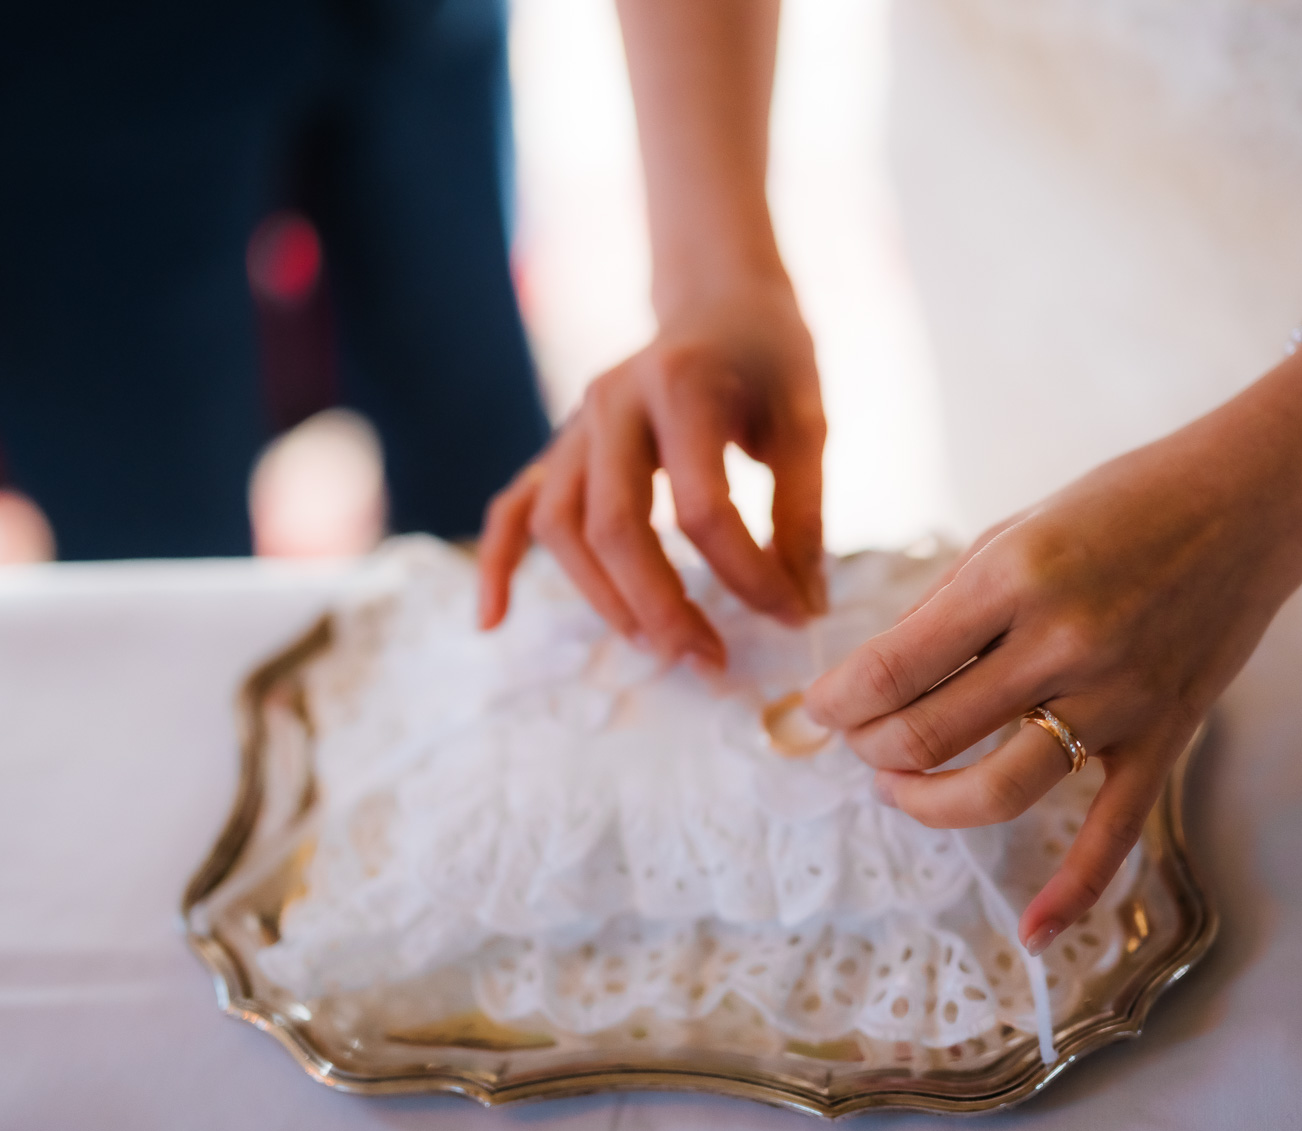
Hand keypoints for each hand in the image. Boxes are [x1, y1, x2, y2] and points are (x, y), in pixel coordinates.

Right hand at [477, 278, 826, 667]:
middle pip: (614, 525)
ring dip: (602, 598)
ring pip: (560, 526)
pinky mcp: (561, 445)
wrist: (718, 298)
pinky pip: (513, 507)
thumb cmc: (770, 359)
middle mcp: (613, 401)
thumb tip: (803, 607)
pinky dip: (498, 564)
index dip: (749, 575)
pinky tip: (494, 620)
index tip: (792, 613)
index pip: (703, 508)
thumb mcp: (807, 421)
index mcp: (681, 386)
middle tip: (710, 661)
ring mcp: (576, 423)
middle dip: (661, 606)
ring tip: (654, 645)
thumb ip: (802, 513)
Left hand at [803, 354, 1301, 954]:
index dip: (837, 699)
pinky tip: (1033, 933)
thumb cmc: (1121, 503)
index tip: (817, 707)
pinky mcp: (1163, 736)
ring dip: (927, 802)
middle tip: (856, 738)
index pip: (892, 668)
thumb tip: (876, 677)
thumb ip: (947, 607)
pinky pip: (1112, 833)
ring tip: (899, 785)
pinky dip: (1071, 892)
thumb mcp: (1014, 529)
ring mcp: (1118, 699)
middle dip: (870, 746)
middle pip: (930, 735)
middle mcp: (1063, 643)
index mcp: (1013, 578)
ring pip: (998, 791)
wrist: (1253, 500)